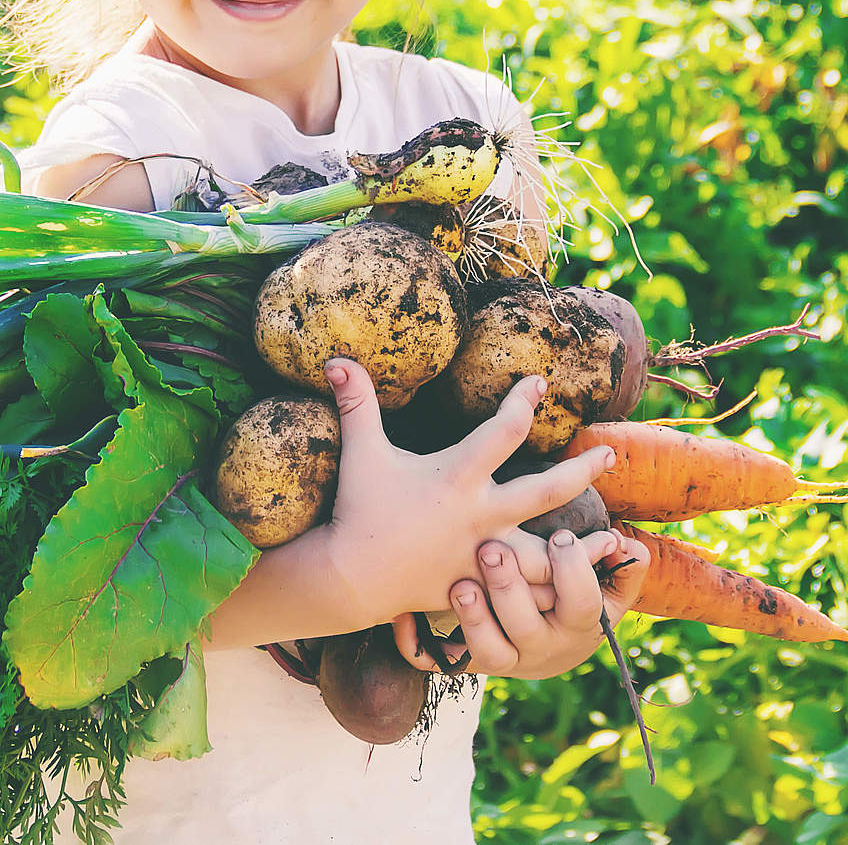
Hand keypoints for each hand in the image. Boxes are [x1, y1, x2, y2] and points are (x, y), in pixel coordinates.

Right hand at [320, 357, 616, 627]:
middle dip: (583, 469)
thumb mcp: (361, 452)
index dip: (524, 400)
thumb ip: (356, 404)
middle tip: (609, 453)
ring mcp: (484, 554)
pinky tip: (577, 584)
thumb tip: (336, 358)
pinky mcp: (482, 585)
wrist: (352, 578)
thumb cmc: (358, 509)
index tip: (539, 383)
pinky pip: (527, 592)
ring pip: (549, 552)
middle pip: (548, 489)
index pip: (504, 430)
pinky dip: (555, 589)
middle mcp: (480, 514)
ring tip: (615, 538)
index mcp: (457, 476)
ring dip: (583, 546)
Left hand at [392, 526, 651, 678]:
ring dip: (472, 618)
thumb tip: (629, 547)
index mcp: (575, 625)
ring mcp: (499, 658)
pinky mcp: (461, 662)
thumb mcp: (604, 590)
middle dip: (510, 590)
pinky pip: (432, 662)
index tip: (560, 536)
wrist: (542, 649)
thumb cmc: (569, 600)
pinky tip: (400, 615)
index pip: (582, 605)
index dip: (573, 572)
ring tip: (459, 584)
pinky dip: (414, 642)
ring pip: (485, 651)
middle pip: (525, 628)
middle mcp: (536, 648)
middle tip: (493, 549)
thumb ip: (621, 569)